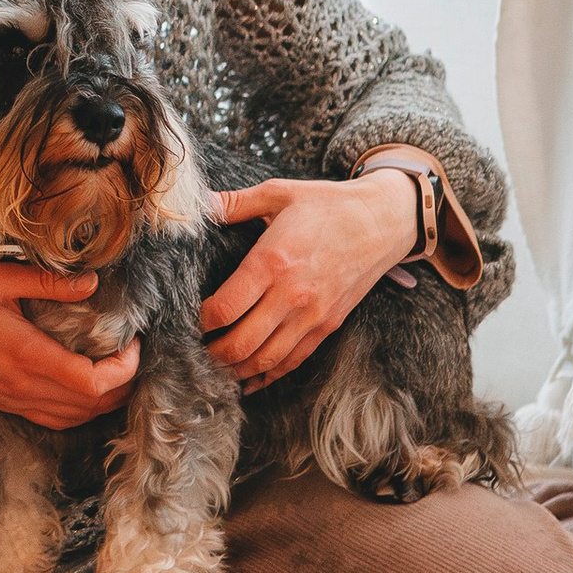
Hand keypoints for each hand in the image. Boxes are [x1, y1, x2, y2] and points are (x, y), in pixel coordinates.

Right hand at [0, 260, 138, 429]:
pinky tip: (88, 390)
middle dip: (123, 385)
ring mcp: (15, 400)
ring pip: (76, 417)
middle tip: (133, 353)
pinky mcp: (8, 403)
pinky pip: (55, 420)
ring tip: (119, 370)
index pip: (91, 382)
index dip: (124, 369)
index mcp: (25, 355)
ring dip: (105, 400)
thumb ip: (47, 281)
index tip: (133, 343)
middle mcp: (23, 386)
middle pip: (92, 405)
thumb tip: (91, 282)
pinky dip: (81, 410)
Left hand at [200, 174, 416, 389]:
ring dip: (236, 370)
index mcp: (272, 261)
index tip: (190, 319)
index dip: (200, 322)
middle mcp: (292, 295)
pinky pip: (293, 361)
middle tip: (195, 350)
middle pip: (240, 343)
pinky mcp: (328, 326)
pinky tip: (250, 379)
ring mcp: (312, 315)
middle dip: (212, 353)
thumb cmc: (328, 204)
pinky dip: (268, 375)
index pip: (224, 309)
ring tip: (216, 367)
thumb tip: (197, 202)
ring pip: (265, 360)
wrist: (383, 221)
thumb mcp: (279, 193)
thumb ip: (234, 202)